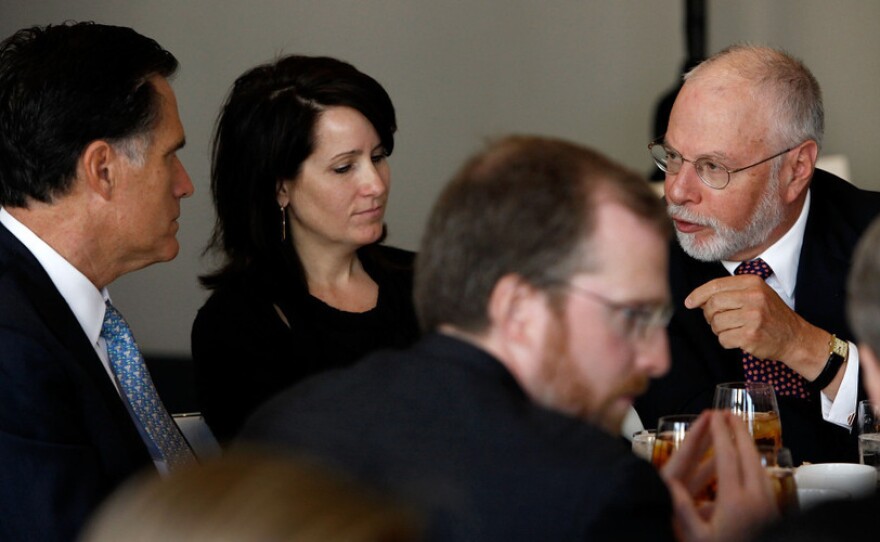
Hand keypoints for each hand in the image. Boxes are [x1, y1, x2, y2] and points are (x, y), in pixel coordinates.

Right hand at [661, 411, 777, 541]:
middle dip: (737, 429)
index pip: (727, 456)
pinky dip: (754, 460)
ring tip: (737, 430)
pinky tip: (748, 462)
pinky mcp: (773, 510)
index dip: (719, 433)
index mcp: (734, 499)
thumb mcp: (697, 538)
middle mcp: (755, 496)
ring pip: (759, 463)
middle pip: (748, 453)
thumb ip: (682, 511)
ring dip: (747, 443)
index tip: (712, 415)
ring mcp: (768, 502)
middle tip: (727, 412)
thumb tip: (667, 485)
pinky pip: (764, 476)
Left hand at [684, 275, 826, 377]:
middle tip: (718, 320)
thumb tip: (696, 299)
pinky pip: (723, 339)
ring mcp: (752, 317)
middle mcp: (753, 297)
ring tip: (734, 329)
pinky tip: (739, 339)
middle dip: (709, 315)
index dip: (698, 294)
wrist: (795, 338)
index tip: (689, 302)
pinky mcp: (750, 335)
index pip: (715, 285)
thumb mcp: (755, 294)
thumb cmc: (770, 316)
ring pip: (715, 323)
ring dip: (719, 330)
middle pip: (712, 304)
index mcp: (752, 283)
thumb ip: (729, 292)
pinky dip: (726, 341)